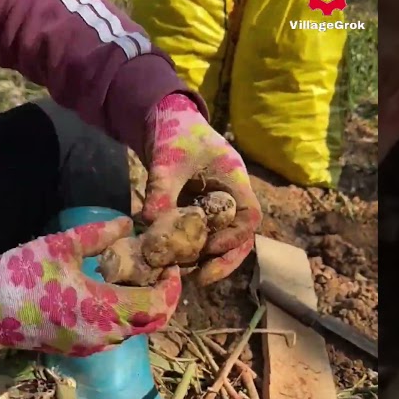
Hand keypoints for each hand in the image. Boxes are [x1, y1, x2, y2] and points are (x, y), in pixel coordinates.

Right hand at [0, 218, 180, 356]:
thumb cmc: (21, 276)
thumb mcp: (59, 246)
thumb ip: (97, 235)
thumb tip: (127, 224)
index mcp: (104, 308)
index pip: (157, 305)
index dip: (172, 286)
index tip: (172, 265)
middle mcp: (104, 334)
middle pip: (151, 323)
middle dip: (163, 298)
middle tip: (162, 272)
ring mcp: (92, 346)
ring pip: (134, 331)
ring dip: (144, 308)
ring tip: (140, 279)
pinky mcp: (79, 349)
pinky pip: (115, 336)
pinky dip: (125, 317)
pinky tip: (115, 294)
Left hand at [140, 93, 260, 285]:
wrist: (164, 119)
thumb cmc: (174, 133)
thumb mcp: (167, 159)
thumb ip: (161, 189)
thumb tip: (149, 221)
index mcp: (234, 179)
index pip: (249, 215)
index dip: (234, 236)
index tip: (209, 249)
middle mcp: (231, 195)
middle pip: (242, 236)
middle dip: (225, 260)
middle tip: (200, 279)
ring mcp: (217, 204)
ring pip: (224, 239)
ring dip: (208, 259)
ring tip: (186, 275)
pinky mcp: (200, 210)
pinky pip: (204, 235)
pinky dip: (193, 250)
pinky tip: (175, 262)